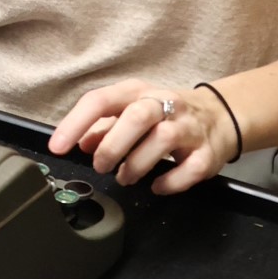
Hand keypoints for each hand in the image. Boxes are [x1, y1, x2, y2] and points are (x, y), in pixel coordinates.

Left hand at [48, 80, 238, 196]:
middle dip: (113, 145)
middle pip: (137, 116)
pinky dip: (169, 182)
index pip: (101, 100)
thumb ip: (104, 126)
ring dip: (137, 165)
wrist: (220, 116)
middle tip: (100, 166)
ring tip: (125, 177)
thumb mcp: (131, 110)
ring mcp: (189, 128)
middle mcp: (165, 104)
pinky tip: (157, 186)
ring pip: (163, 139)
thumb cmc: (165, 115)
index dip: (76, 124)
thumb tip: (80, 143)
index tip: (57, 147)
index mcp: (138, 92)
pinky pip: (189, 169)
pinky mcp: (207, 153)